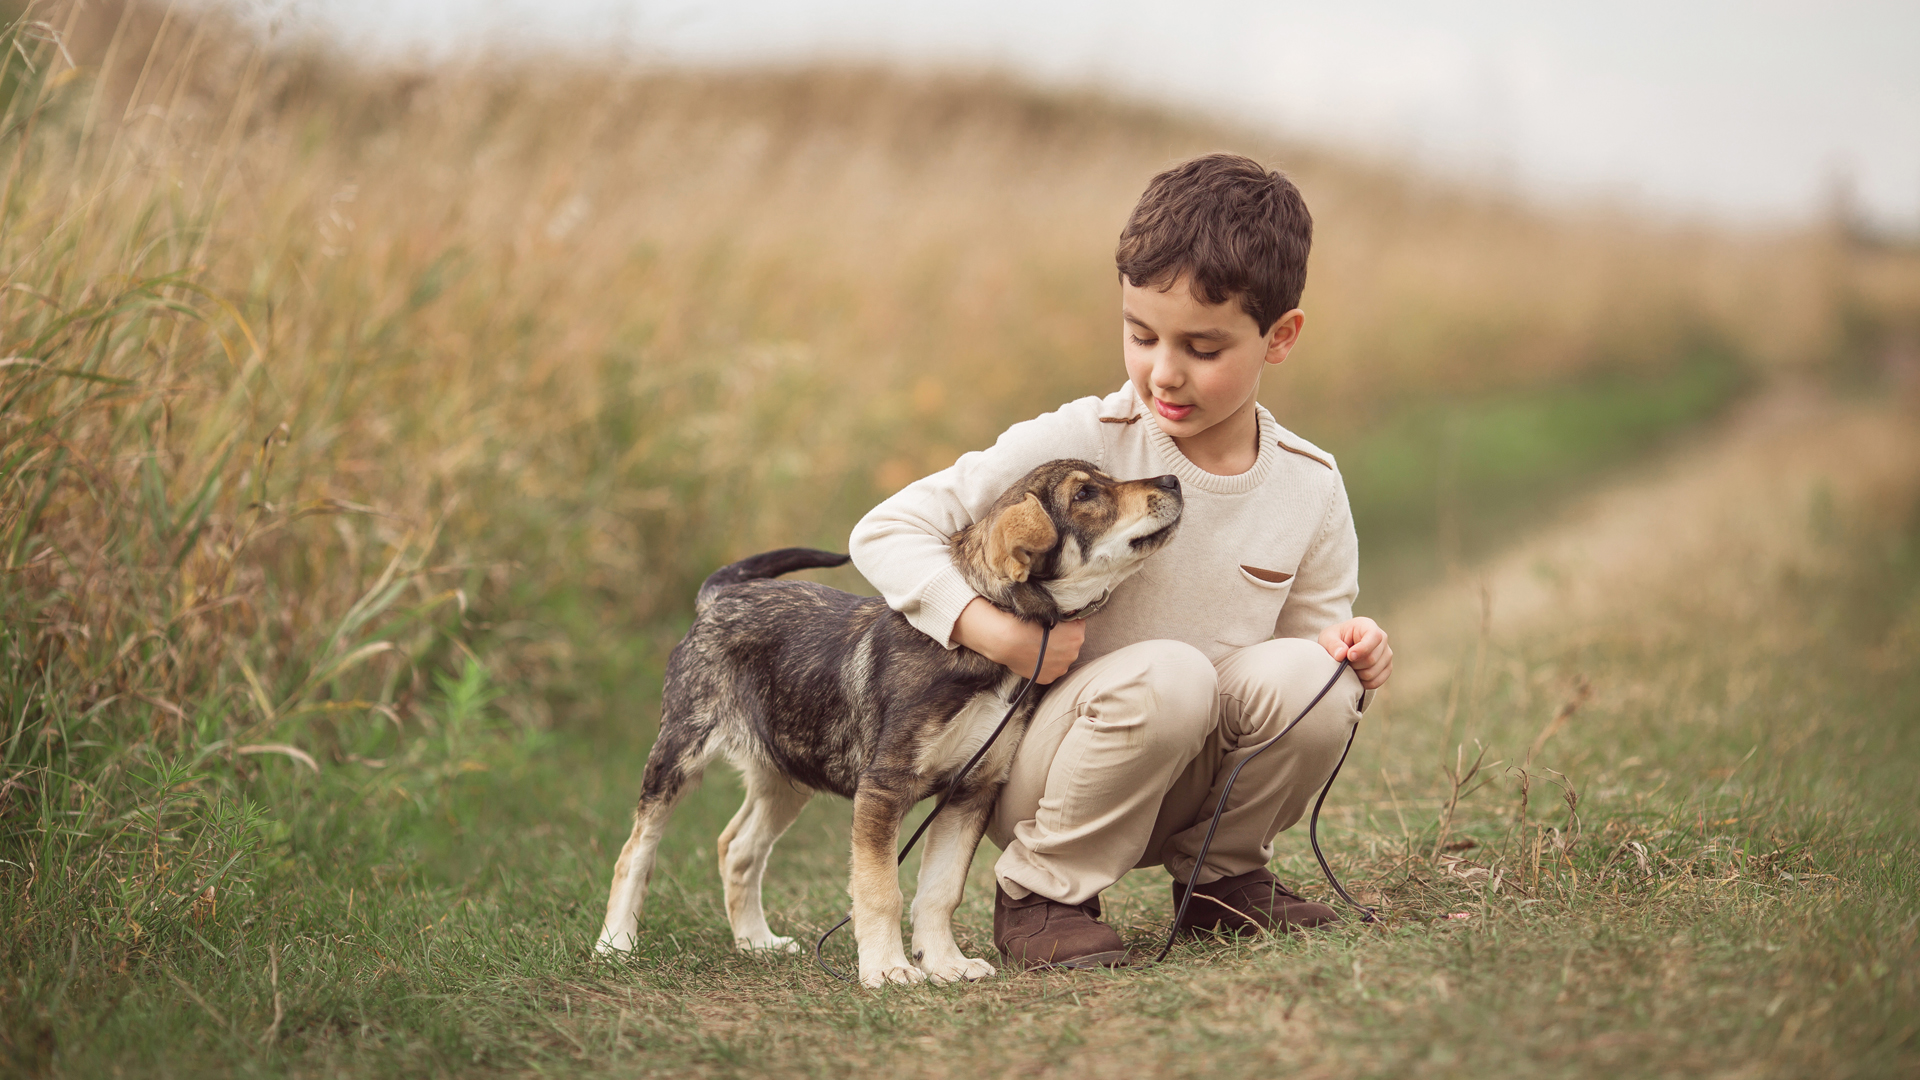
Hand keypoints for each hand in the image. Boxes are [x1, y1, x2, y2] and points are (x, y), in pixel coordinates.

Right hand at [951, 597, 1084, 683]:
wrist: (1007, 640)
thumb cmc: (1027, 622)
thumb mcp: (1049, 612)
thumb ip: (1064, 616)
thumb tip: (1070, 615)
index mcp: (1077, 635)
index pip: (1078, 626)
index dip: (1067, 624)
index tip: (1056, 623)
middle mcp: (1074, 654)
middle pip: (1071, 645)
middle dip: (1062, 640)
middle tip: (1045, 635)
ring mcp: (1061, 668)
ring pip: (1061, 659)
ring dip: (1053, 654)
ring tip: (1037, 647)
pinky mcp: (1049, 678)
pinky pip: (1050, 669)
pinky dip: (1044, 665)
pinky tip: (1033, 657)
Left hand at [1318, 617, 1391, 689]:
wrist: (1342, 647)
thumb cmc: (1336, 639)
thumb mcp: (1328, 637)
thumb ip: (1333, 644)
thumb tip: (1341, 655)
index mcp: (1368, 626)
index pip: (1374, 637)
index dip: (1363, 649)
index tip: (1349, 656)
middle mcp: (1382, 639)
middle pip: (1372, 659)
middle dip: (1354, 664)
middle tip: (1344, 662)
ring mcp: (1387, 654)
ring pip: (1373, 672)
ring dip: (1357, 674)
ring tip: (1349, 667)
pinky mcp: (1387, 668)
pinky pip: (1376, 682)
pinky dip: (1363, 683)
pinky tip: (1356, 676)